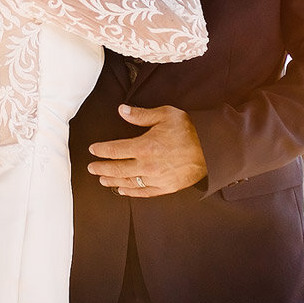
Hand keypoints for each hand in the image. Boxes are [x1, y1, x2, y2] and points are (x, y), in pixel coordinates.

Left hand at [87, 104, 207, 196]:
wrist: (213, 148)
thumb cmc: (189, 129)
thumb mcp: (165, 115)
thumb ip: (140, 115)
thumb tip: (121, 110)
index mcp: (145, 146)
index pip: (115, 150)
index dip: (101, 150)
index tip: (92, 150)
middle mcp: (147, 165)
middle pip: (117, 169)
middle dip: (101, 168)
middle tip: (91, 168)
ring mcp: (157, 178)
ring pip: (128, 182)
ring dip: (113, 181)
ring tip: (102, 179)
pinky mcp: (166, 187)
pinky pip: (144, 192)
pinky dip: (131, 191)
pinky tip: (122, 190)